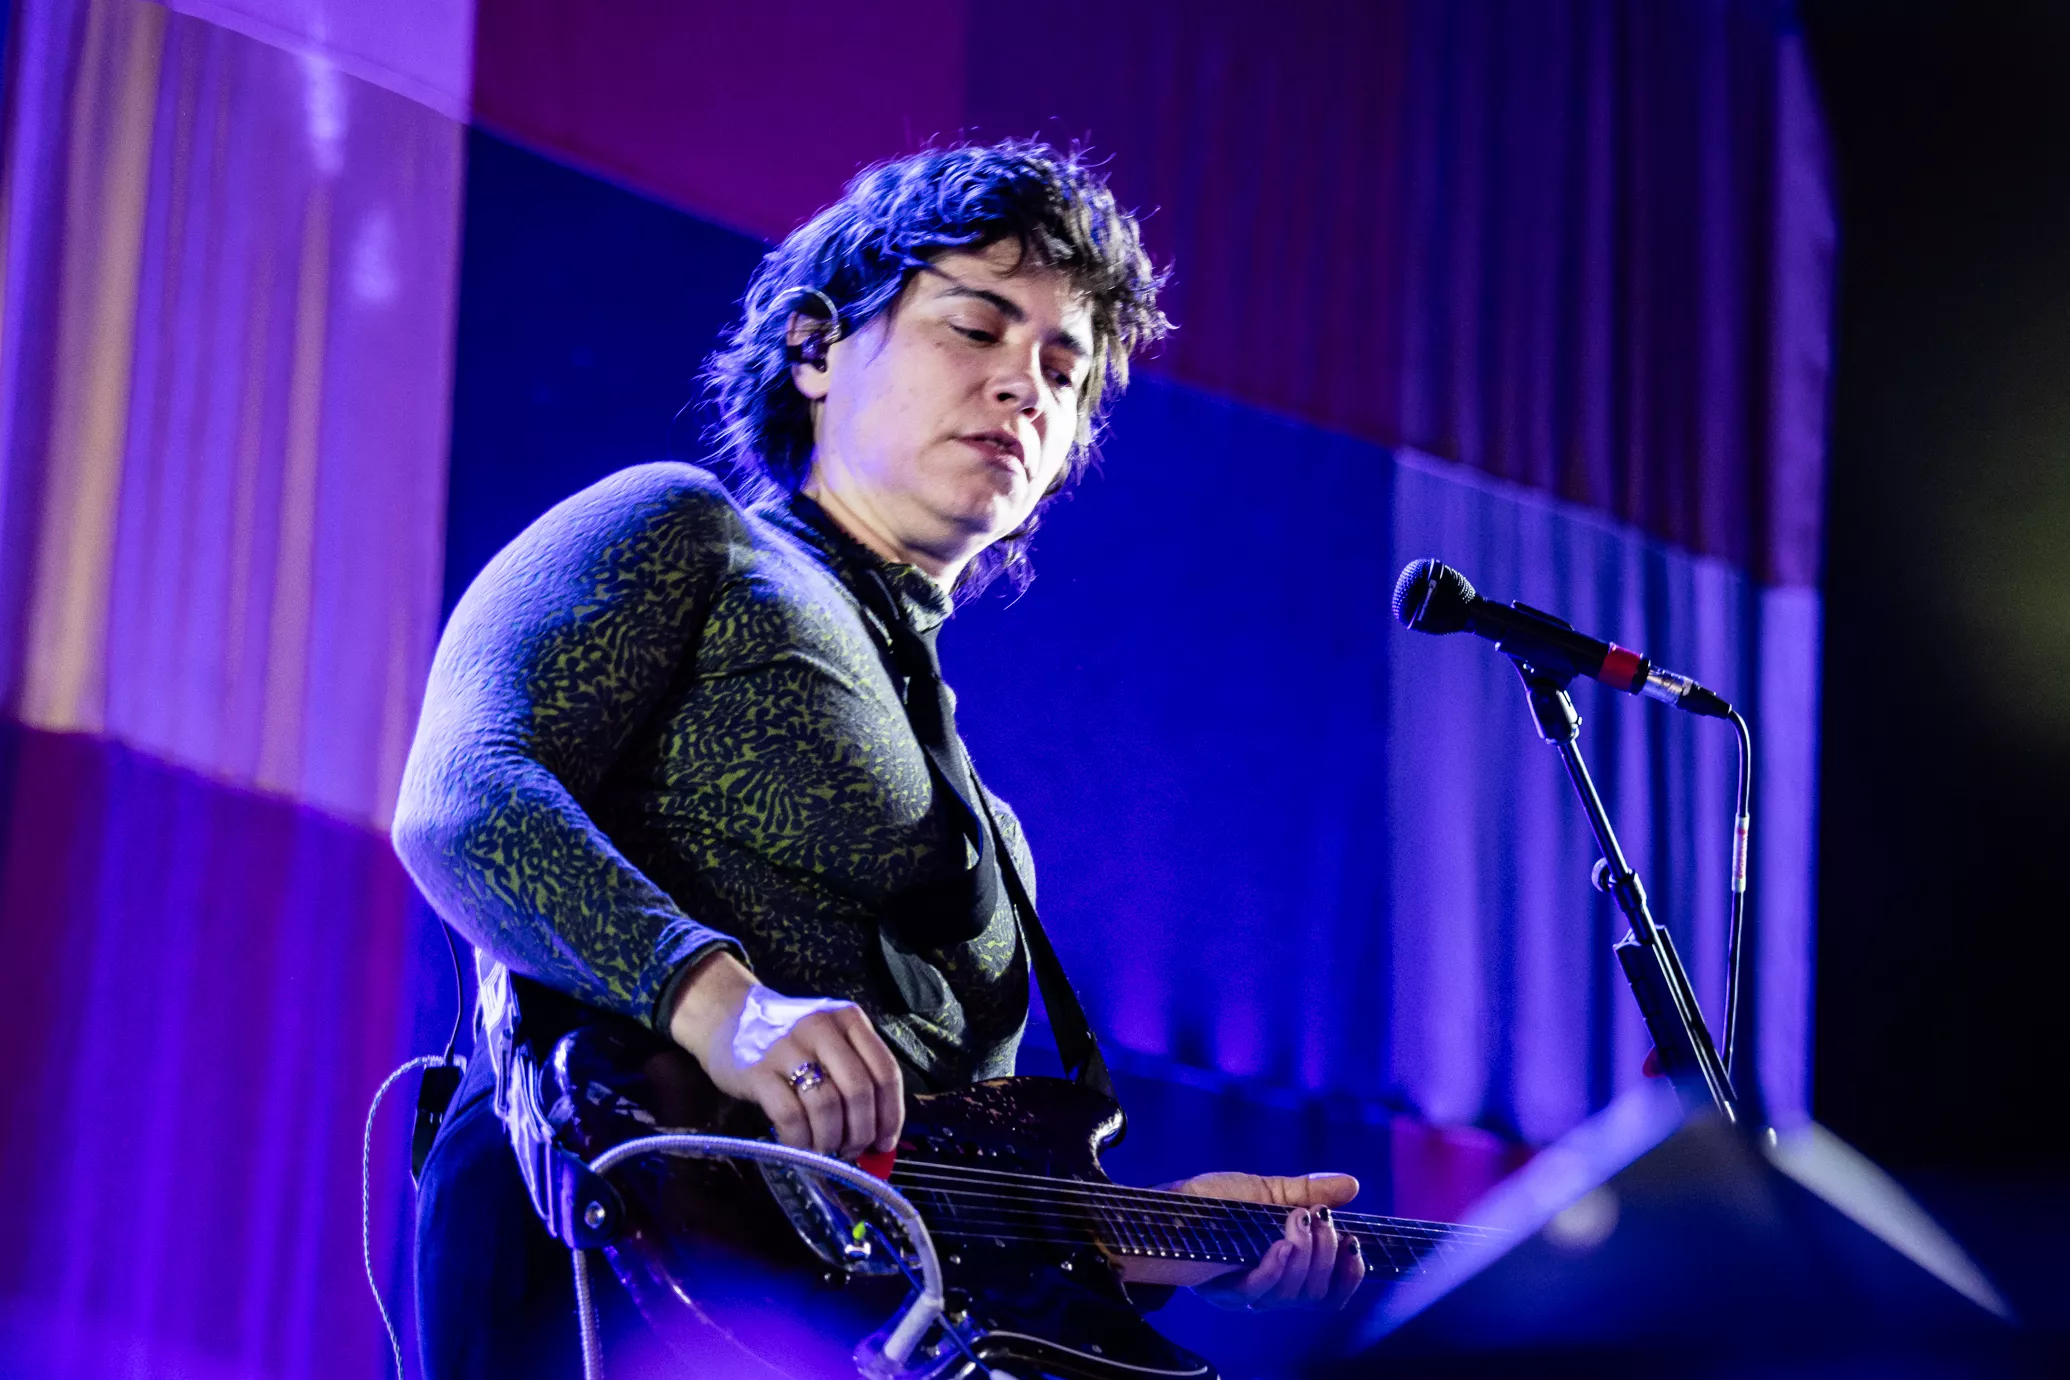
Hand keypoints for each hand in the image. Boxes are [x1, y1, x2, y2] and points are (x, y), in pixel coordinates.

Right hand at [667, 952, 903, 1157]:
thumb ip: (854, 1070)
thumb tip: (879, 1132)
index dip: (891, 1114)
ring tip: (826, 1149)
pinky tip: (800, 1145)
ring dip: (831, 1139)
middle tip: (853, 1150)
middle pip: (859, 1090)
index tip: (885, 1142)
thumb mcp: (827, 1036)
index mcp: (848, 1018)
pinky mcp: (757, 1070)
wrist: (726, 1015)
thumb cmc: (786, 1036)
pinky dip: (801, 1140)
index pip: (885, 1071)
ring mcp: (788, 1047)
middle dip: (861, 1132)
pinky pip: (790, 1116)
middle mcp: (821, 1027)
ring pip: (827, 1106)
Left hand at [1160, 1171, 1365, 1310]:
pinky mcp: (1221, 1291)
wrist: (1163, 1206)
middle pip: (1315, 1293)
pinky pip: (1258, 1292)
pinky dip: (1275, 1267)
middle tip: (1318, 1219)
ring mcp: (1244, 1292)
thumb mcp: (1265, 1191)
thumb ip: (1308, 1192)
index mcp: (1284, 1268)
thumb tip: (1352, 1185)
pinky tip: (1279, 1245)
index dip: (1349, 1276)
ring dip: (1303, 1256)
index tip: (1354, 1245)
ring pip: (1292, 1295)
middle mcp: (1268, 1287)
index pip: (1329, 1292)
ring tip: (1295, 1221)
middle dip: (1326, 1254)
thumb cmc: (1208, 1200)